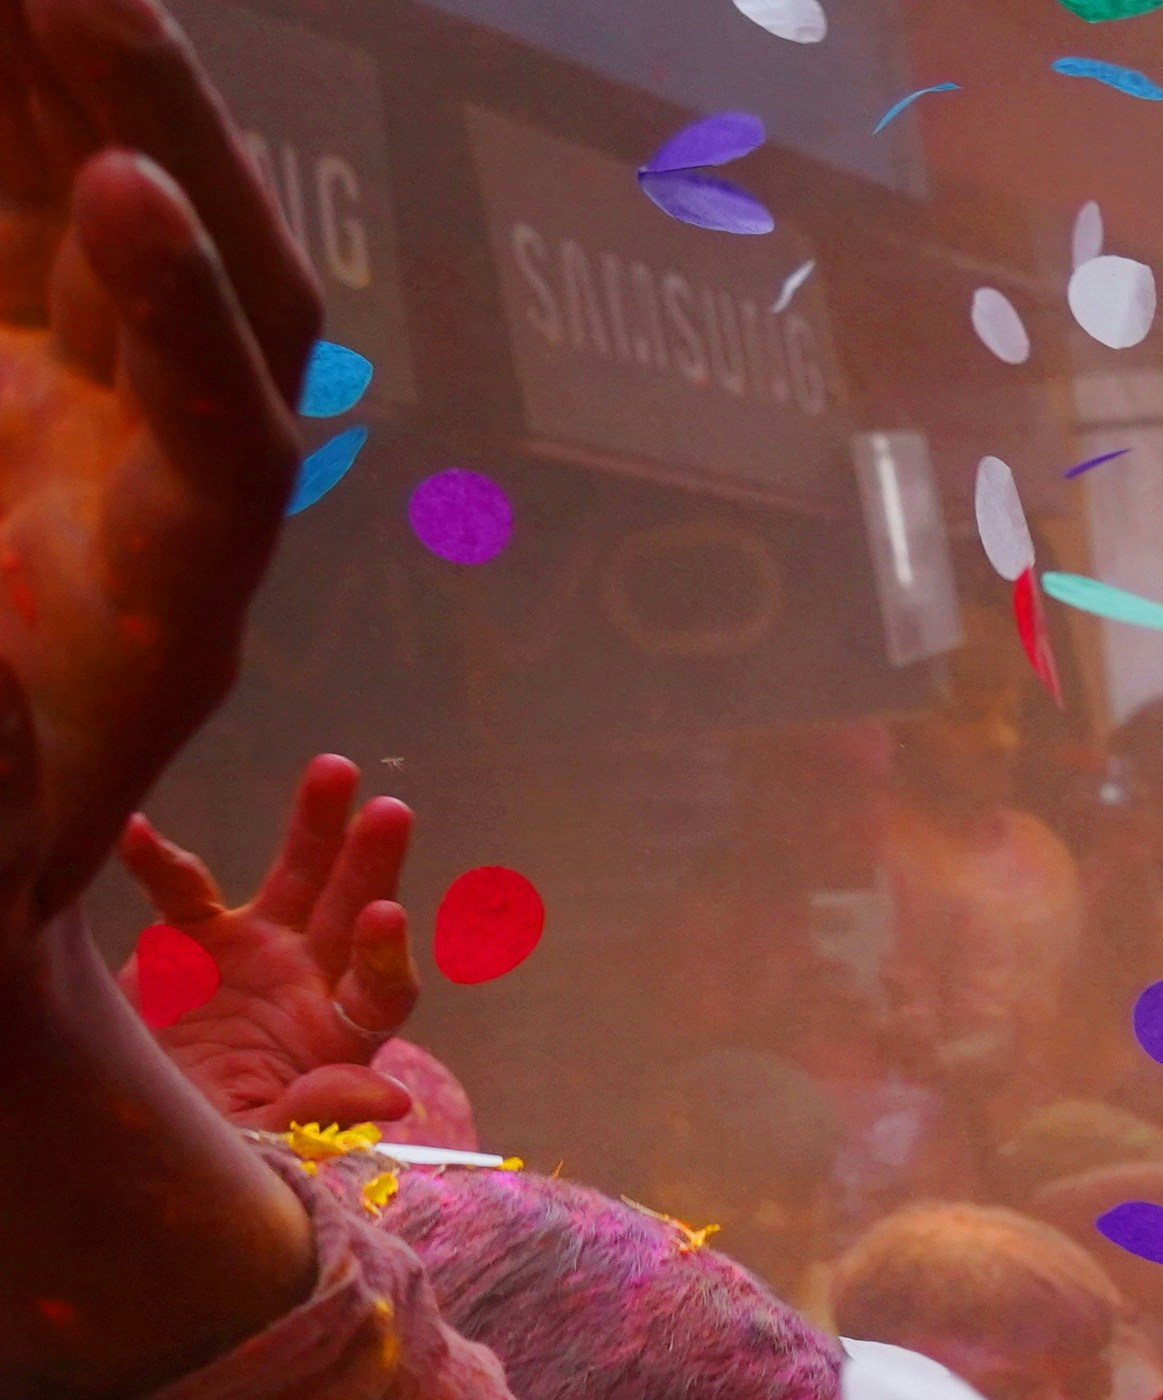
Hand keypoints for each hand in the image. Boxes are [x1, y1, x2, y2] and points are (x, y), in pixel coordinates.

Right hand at [0, 0, 324, 935]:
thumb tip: (0, 655)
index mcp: (173, 607)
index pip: (222, 444)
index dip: (181, 316)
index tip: (132, 196)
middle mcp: (160, 484)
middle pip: (208, 290)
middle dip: (161, 130)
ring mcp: (90, 411)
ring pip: (115, 220)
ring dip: (85, 86)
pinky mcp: (21, 372)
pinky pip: (22, 222)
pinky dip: (9, 126)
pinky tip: (4, 27)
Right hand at [117, 750, 410, 1123]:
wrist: (150, 1118)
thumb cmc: (224, 1138)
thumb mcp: (267, 1137)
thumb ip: (321, 1111)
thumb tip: (393, 1098)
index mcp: (339, 1031)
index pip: (382, 987)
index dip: (385, 952)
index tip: (384, 914)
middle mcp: (311, 979)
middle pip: (352, 912)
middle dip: (372, 862)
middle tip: (391, 812)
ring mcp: (257, 949)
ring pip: (297, 878)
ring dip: (316, 826)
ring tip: (334, 770)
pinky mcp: (195, 935)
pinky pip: (182, 888)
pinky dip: (160, 861)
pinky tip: (134, 832)